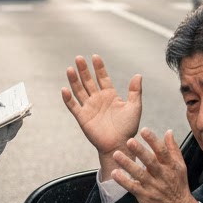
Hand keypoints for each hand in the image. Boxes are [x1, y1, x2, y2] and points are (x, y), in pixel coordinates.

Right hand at [62, 55, 141, 172]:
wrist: (119, 145)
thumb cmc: (128, 128)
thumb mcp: (134, 107)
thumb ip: (135, 91)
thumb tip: (138, 75)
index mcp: (110, 95)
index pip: (102, 78)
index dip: (99, 68)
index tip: (95, 57)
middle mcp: (98, 99)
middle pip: (88, 81)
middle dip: (83, 70)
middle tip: (79, 58)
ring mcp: (89, 108)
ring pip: (79, 91)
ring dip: (74, 80)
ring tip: (70, 69)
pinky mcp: (82, 118)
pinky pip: (73, 106)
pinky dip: (68, 99)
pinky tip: (64, 89)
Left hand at [111, 128, 198, 202]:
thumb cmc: (178, 184)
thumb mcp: (180, 165)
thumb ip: (173, 148)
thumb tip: (168, 131)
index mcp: (170, 166)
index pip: (162, 151)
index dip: (153, 140)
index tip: (144, 130)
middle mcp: (162, 175)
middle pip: (150, 162)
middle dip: (140, 151)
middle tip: (129, 141)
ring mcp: (152, 186)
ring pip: (139, 174)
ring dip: (127, 164)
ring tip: (116, 154)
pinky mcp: (144, 196)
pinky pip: (132, 187)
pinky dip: (123, 181)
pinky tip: (115, 173)